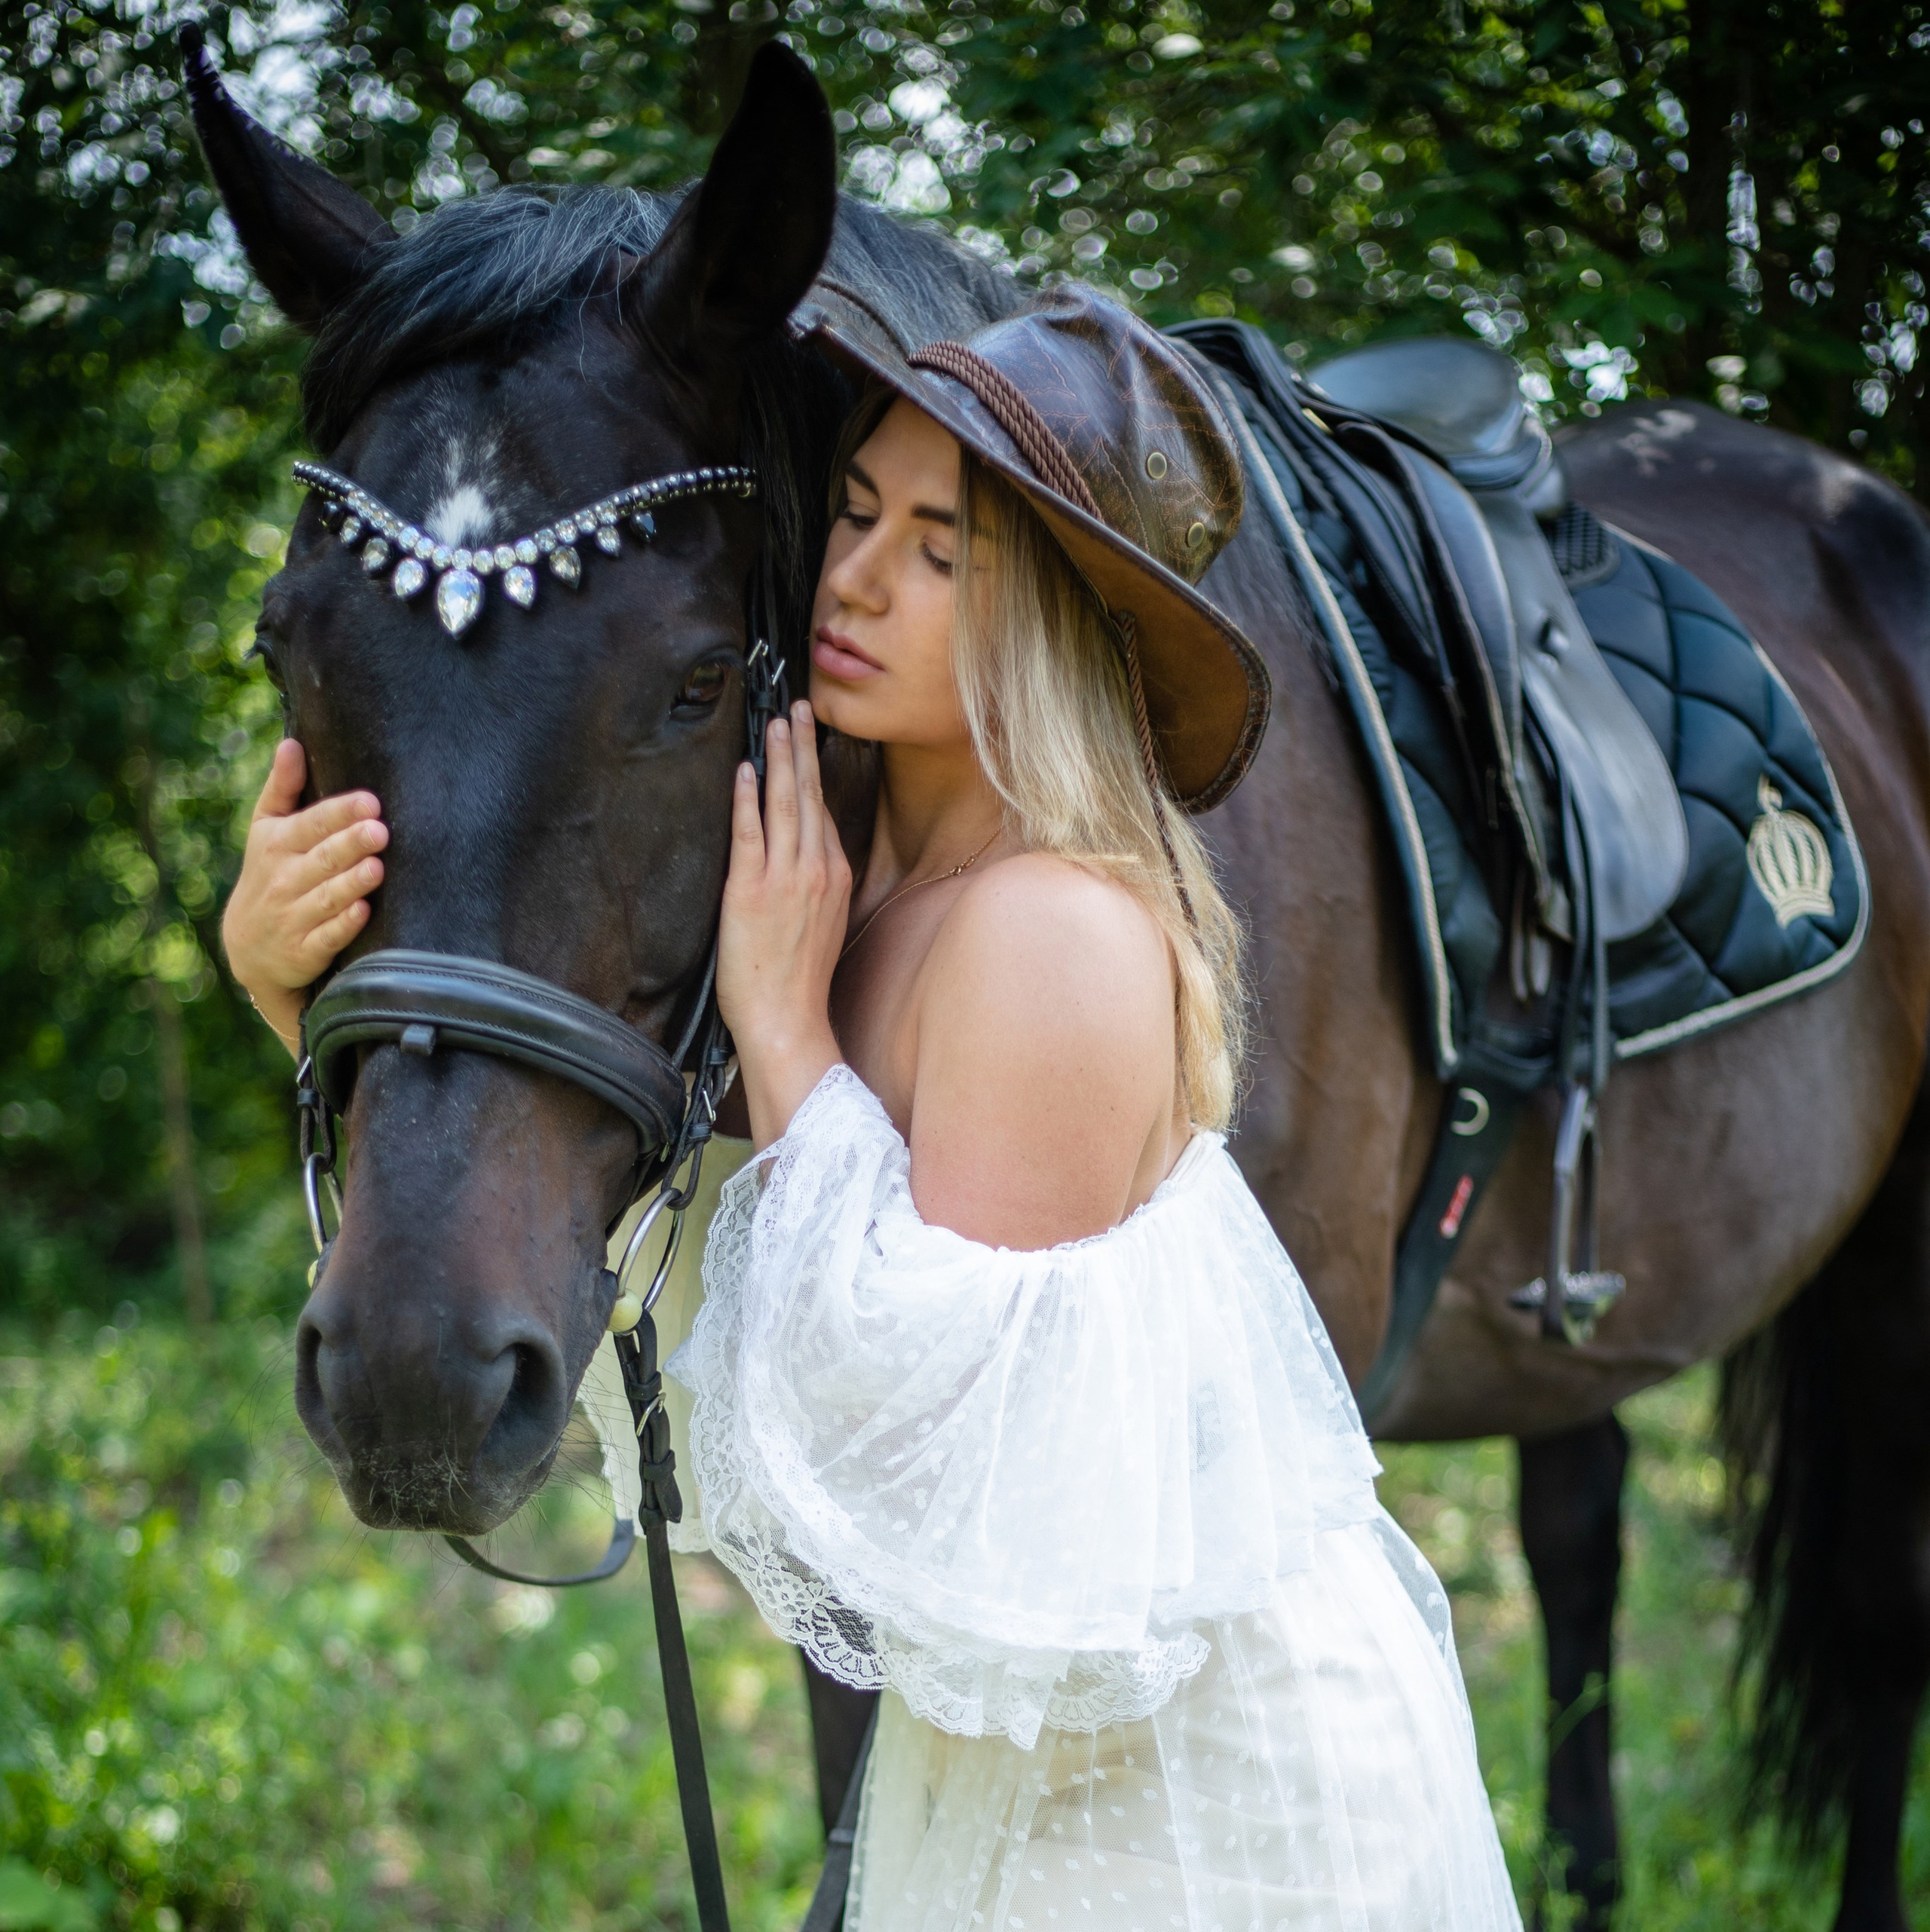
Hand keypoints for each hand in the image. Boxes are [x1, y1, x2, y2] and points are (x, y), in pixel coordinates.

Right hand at [222, 739, 387, 1055]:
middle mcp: (283, 880)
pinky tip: (363, 911)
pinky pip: (326, 937)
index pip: (311, 825)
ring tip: (377, 867)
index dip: (340, 813)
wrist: (249, 948)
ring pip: (326, 897)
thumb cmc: (270, 874)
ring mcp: (292, 917)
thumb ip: (283, 789)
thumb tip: (292, 742)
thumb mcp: (266, 830)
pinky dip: (343, 925)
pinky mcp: (303, 951)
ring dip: (351, 883)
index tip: (370, 802)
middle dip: (350, 844)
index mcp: (277, 844)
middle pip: (322, 859)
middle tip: (380, 831)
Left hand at [717, 699, 850, 1148]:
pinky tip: (746, 770)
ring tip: (777, 722)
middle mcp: (818, 871)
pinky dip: (748, 797)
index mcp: (836, 879)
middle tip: (800, 707)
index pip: (823, 816)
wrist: (787, 1021)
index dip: (813, 776)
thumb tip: (809, 871)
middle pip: (811, 796)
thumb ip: (819, 893)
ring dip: (780, 758)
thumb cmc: (799, 986)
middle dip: (804, 747)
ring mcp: (787, 878)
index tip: (808, 744)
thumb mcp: (824, 930)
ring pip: (786, 804)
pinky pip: (751, 832)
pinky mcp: (752, 890)